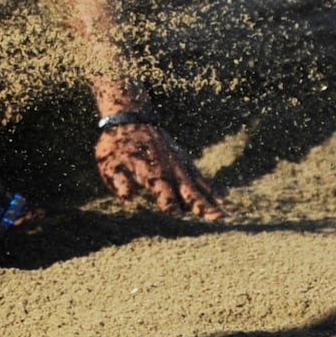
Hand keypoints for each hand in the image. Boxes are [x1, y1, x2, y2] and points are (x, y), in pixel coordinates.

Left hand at [94, 123, 225, 219]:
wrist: (130, 119)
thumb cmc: (117, 145)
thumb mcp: (110, 164)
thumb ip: (119, 183)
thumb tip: (127, 200)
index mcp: (152, 174)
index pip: (163, 193)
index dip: (169, 204)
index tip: (176, 214)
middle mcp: (170, 171)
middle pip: (188, 192)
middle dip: (201, 206)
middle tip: (216, 217)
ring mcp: (180, 166)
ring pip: (199, 187)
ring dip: (212, 202)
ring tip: (224, 215)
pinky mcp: (185, 161)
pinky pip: (202, 179)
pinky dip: (213, 190)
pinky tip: (225, 201)